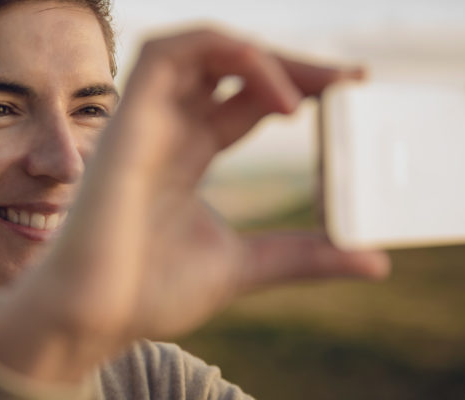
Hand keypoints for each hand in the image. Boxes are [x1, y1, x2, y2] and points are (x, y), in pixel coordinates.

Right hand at [0, 29, 390, 383]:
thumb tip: (373, 262)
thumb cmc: (147, 292)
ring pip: (199, 48)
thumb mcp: (246, 265)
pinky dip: (223, 52)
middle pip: (232, 68)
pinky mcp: (127, 120)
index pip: (246, 99)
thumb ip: (304, 255)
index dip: (296, 86)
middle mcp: (168, 130)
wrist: (91, 317)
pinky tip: (272, 92)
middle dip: (293, 66)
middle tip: (349, 80)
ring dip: (261, 55)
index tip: (349, 91)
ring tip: (311, 90)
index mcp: (188, 155)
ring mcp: (146, 121)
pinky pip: (166, 54)